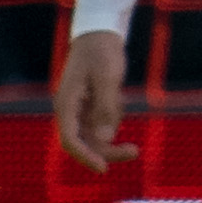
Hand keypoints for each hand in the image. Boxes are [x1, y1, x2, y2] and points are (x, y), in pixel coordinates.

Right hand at [53, 28, 134, 173]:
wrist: (99, 34)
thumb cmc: (101, 53)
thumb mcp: (107, 78)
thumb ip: (105, 109)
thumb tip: (106, 139)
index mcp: (66, 105)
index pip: (70, 140)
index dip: (85, 157)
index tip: (104, 168)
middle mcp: (70, 112)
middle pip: (85, 144)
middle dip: (108, 150)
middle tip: (135, 150)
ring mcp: (80, 110)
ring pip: (96, 136)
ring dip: (113, 128)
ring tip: (119, 97)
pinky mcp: (90, 107)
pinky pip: (104, 124)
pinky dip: (114, 117)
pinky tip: (117, 94)